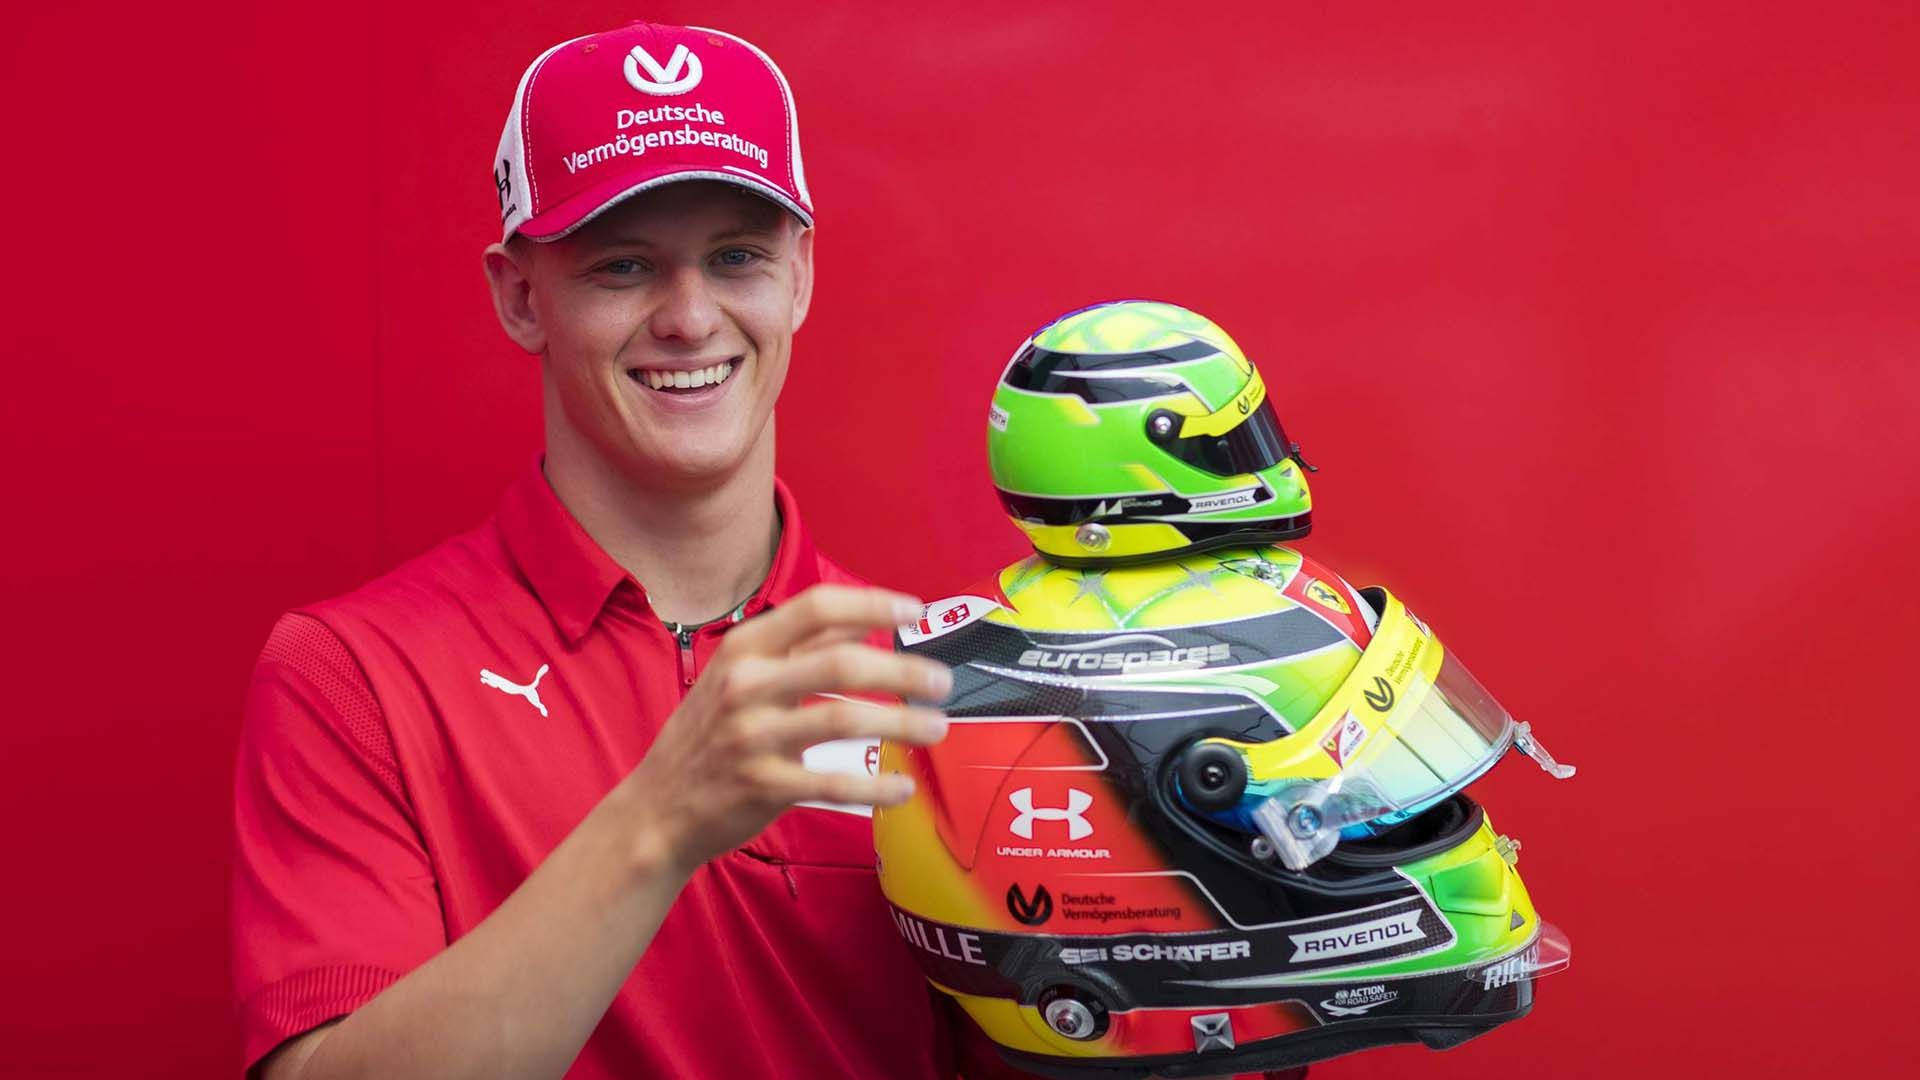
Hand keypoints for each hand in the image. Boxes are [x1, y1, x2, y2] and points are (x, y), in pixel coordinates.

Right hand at [625, 584, 950, 875]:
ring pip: (846, 718)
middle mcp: (747, 685)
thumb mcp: (738, 677)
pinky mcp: (763, 785)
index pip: (816, 607)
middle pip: (843, 662)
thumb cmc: (708, 736)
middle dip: (904, 669)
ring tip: (936, 728)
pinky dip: (876, 786)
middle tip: (942, 682)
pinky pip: (835, 782)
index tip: (915, 609)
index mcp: (744, 648)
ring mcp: (753, 736)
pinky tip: (903, 788)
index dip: (873, 603)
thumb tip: (862, 621)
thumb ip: (798, 648)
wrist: (657, 809)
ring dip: (902, 723)